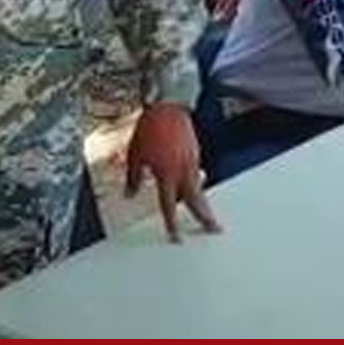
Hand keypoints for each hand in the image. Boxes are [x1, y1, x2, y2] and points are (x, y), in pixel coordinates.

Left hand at [125, 103, 220, 242]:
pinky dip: (197, 185)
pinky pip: (197, 175)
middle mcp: (182, 170)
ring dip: (203, 203)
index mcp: (166, 174)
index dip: (172, 224)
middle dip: (205, 217)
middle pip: (196, 200)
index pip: (169, 206)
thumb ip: (133, 178)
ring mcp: (192, 161)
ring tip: (208, 217)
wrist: (168, 106)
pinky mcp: (195, 153)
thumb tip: (129, 194)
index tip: (177, 238)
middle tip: (214, 230)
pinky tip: (195, 189)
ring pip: (199, 188)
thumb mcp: (135, 154)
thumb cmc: (149, 128)